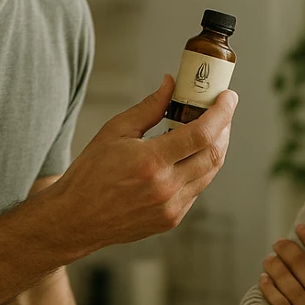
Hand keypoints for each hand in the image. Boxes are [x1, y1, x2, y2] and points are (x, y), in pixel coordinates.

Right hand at [45, 76, 237, 257]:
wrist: (76, 218)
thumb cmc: (90, 174)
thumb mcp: (115, 131)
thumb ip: (149, 107)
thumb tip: (171, 84)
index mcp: (150, 162)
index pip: (202, 134)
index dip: (222, 112)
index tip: (228, 97)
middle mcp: (166, 188)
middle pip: (214, 154)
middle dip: (224, 128)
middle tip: (221, 111)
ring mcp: (171, 207)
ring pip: (210, 172)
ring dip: (215, 148)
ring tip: (208, 130)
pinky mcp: (171, 220)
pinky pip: (197, 189)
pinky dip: (199, 169)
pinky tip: (189, 156)